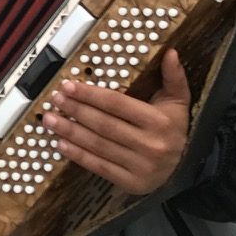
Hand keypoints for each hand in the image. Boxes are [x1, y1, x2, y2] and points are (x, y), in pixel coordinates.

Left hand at [42, 47, 192, 197]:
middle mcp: (150, 144)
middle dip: (75, 110)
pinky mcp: (132, 183)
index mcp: (159, 121)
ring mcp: (141, 166)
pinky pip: (99, 167)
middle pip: (103, 124)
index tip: (68, 86)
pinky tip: (61, 144)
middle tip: (55, 100)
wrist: (185, 166)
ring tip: (50, 120)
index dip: (90, 94)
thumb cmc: (174, 128)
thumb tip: (171, 52)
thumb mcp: (178, 101)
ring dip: (70, 132)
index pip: (116, 104)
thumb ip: (174, 76)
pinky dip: (78, 155)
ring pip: (98, 145)